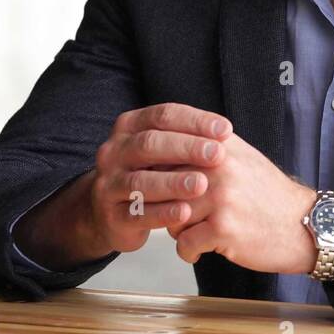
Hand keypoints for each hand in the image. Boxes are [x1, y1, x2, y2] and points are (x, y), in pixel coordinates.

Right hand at [86, 103, 230, 253]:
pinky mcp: (111, 217)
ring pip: (139, 181)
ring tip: (202, 184)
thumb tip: (224, 132)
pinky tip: (185, 212)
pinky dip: (162, 213)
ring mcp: (108, 185)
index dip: (195, 121)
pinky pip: (136, 214)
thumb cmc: (150, 172)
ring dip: (173, 182)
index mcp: (128, 127)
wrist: (113, 213)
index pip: (162, 116)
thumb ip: (188, 138)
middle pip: (149, 144)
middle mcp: (113, 152)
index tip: (225, 130)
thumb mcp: (164, 149)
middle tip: (217, 154)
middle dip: (186, 148)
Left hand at [167, 129, 318, 273]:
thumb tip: (164, 151)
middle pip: (164, 187)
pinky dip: (189, 252)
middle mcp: (218, 166)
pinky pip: (183, 243)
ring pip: (170, 217)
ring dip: (179, 231)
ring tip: (198, 232)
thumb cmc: (270, 196)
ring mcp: (220, 197)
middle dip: (167, 206)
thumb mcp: (242, 158)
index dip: (158, 176)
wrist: (304, 224)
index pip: (167, 153)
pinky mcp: (222, 227)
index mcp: (219, 146)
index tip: (162, 190)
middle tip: (182, 216)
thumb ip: (207, 149)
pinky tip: (204, 249)